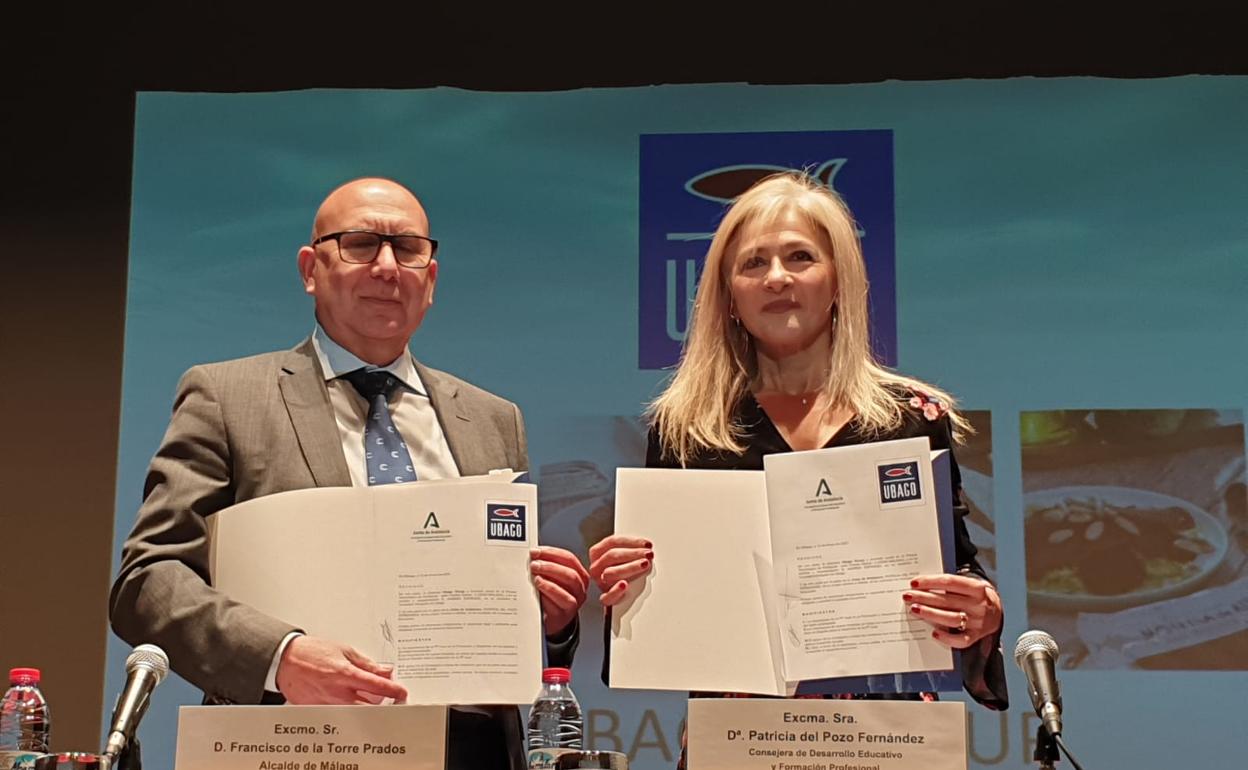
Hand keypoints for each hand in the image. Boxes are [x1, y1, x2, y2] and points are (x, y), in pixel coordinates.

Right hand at [275, 636, 407, 703]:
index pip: (377, 686)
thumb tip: (384, 670)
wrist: (286, 660)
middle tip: (391, 698)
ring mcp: (328, 703)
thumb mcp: (344, 651)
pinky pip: (340, 713)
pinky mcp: (320, 710)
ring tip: (369, 696)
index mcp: (346, 674)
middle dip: (383, 703)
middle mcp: (338, 692)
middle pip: (369, 706)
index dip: (393, 690)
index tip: (401, 692)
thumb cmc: (312, 652)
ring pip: (355, 712)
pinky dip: (349, 707)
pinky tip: (350, 699)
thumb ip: (366, 663)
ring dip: (366, 706)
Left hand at [530, 546, 589, 635]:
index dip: (552, 553)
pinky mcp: (564, 615)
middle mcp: (580, 589)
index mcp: (579, 574)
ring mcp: (574, 603)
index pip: (569, 559)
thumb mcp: (553, 578)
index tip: (536, 551)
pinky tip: (537, 591)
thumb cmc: (551, 595)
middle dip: (550, 567)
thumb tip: (533, 554)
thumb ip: (547, 566)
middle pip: (570, 574)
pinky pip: (557, 604)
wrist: (552, 620)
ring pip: (566, 590)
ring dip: (549, 582)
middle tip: (534, 564)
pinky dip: (546, 595)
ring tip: (535, 578)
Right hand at [588, 534, 652, 606]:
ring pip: (610, 573)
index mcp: (597, 553)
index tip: (646, 544)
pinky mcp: (606, 598)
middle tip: (648, 554)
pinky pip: (607, 597)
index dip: (630, 542)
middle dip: (633, 553)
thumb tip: (646, 546)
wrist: (621, 595)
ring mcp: (600, 583)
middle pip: (611, 556)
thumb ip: (631, 549)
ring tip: (644, 565)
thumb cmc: (624, 569)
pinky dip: (615, 591)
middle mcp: (597, 567)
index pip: (611, 542)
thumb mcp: (625, 556)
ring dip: (629, 567)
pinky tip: (624, 585)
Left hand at [903, 573, 1002, 648]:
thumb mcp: (968, 585)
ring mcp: (978, 622)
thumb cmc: (974, 596)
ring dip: (930, 614)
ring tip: (914, 609)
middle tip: (907, 596)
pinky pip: (961, 641)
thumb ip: (950, 585)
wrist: (997, 612)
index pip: (950, 582)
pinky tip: (934, 633)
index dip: (930, 581)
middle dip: (924, 598)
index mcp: (977, 588)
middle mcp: (979, 605)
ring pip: (951, 619)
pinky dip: (947, 638)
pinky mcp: (976, 636)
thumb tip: (921, 585)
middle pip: (947, 600)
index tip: (914, 582)